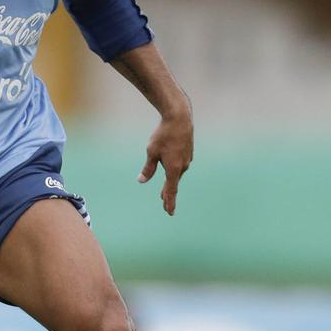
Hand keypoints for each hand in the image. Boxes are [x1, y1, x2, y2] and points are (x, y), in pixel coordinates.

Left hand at [138, 93, 192, 214]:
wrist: (179, 118)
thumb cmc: (164, 135)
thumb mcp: (151, 152)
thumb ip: (148, 168)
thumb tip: (142, 181)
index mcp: (174, 169)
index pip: (171, 190)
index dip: (169, 202)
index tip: (169, 212)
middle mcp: (183, 166)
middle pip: (173, 183)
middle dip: (168, 194)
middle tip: (166, 206)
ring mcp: (187, 159)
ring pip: (177, 173)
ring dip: (171, 181)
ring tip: (165, 191)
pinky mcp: (188, 152)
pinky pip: (180, 165)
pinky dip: (174, 171)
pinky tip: (172, 169)